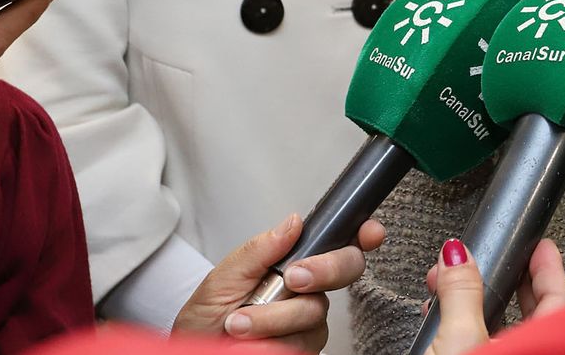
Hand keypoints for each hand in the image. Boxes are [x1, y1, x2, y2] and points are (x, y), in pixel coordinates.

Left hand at [172, 214, 385, 351]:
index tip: (368, 232)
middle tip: (293, 278)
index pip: (337, 243)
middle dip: (324, 269)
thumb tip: (294, 222)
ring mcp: (308, 323)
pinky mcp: (303, 349)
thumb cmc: (204, 320)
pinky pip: (304, 343)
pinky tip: (251, 342)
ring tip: (239, 322)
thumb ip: (258, 250)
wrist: (196, 352)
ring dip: (274, 317)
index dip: (361, 234)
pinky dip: (273, 342)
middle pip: (345, 271)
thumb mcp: (222, 278)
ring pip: (316, 312)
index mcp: (292, 263)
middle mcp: (307, 291)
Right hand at [423, 237, 564, 354]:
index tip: (542, 245)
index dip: (549, 268)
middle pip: (534, 313)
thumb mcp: (459, 338)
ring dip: (479, 302)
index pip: (559, 299)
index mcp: (540, 347)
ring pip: (505, 329)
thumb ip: (461, 293)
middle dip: (510, 280)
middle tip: (504, 258)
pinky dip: (467, 326)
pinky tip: (443, 318)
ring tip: (452, 282)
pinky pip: (483, 343)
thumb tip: (458, 256)